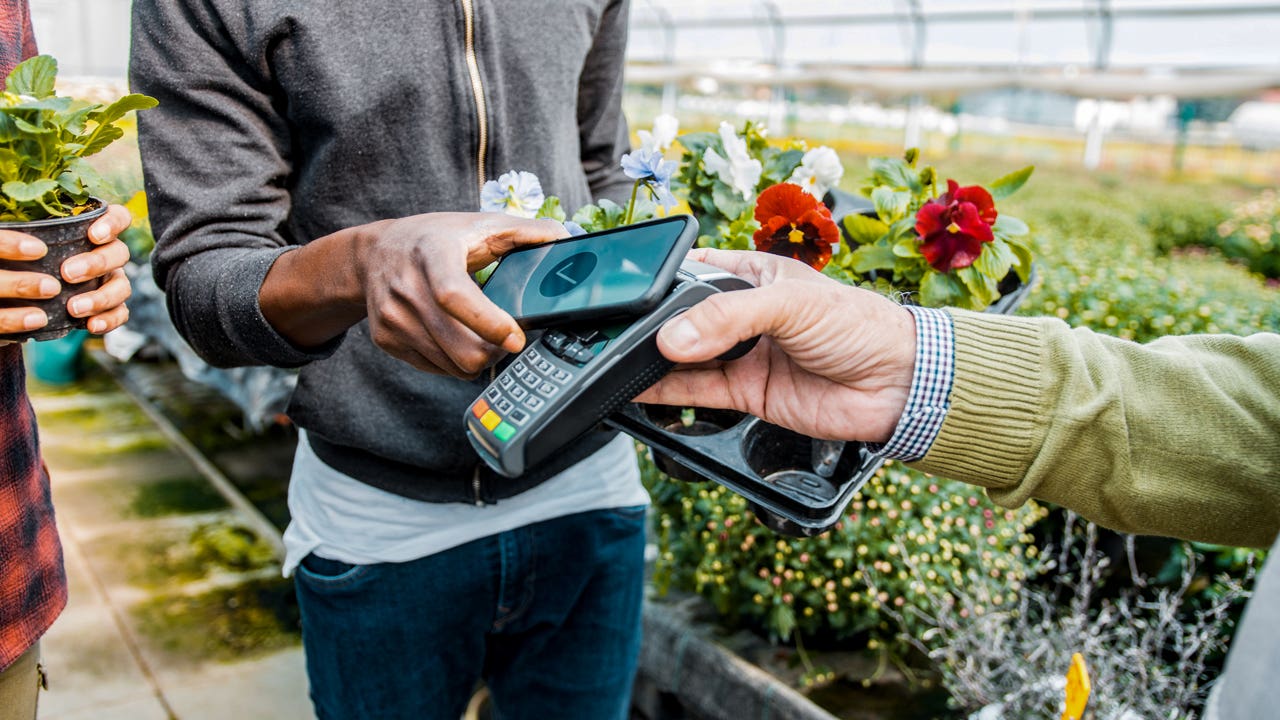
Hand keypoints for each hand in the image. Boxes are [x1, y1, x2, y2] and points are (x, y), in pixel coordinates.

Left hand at [0, 204, 132, 341]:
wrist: (26, 292)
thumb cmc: (28, 256)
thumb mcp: (28, 241)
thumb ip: (29, 233)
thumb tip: (15, 230)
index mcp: (95, 231)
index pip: (118, 218)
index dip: (112, 224)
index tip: (93, 235)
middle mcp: (109, 254)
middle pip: (119, 253)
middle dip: (96, 263)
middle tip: (67, 274)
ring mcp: (112, 280)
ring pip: (122, 286)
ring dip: (100, 297)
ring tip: (74, 308)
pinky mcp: (112, 306)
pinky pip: (120, 314)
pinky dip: (108, 320)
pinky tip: (90, 326)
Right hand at [359, 213, 566, 376]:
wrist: (375, 254)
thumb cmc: (434, 239)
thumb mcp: (477, 224)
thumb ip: (526, 231)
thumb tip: (566, 239)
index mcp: (432, 253)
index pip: (454, 296)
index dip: (488, 322)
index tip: (516, 338)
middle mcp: (406, 287)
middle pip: (460, 346)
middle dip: (495, 352)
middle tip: (507, 338)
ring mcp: (392, 317)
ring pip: (452, 365)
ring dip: (478, 359)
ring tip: (484, 337)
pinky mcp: (386, 339)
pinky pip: (437, 369)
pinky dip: (455, 361)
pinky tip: (457, 338)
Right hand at [636, 248, 917, 442]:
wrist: (897, 385)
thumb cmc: (858, 326)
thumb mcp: (790, 304)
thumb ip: (728, 318)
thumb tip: (672, 340)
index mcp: (754, 276)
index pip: (694, 272)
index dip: (663, 281)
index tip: (628, 292)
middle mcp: (743, 315)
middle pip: (682, 319)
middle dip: (652, 326)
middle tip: (618, 333)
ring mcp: (742, 356)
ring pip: (683, 358)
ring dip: (651, 361)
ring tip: (615, 360)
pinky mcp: (745, 394)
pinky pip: (694, 392)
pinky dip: (662, 393)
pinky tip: (634, 388)